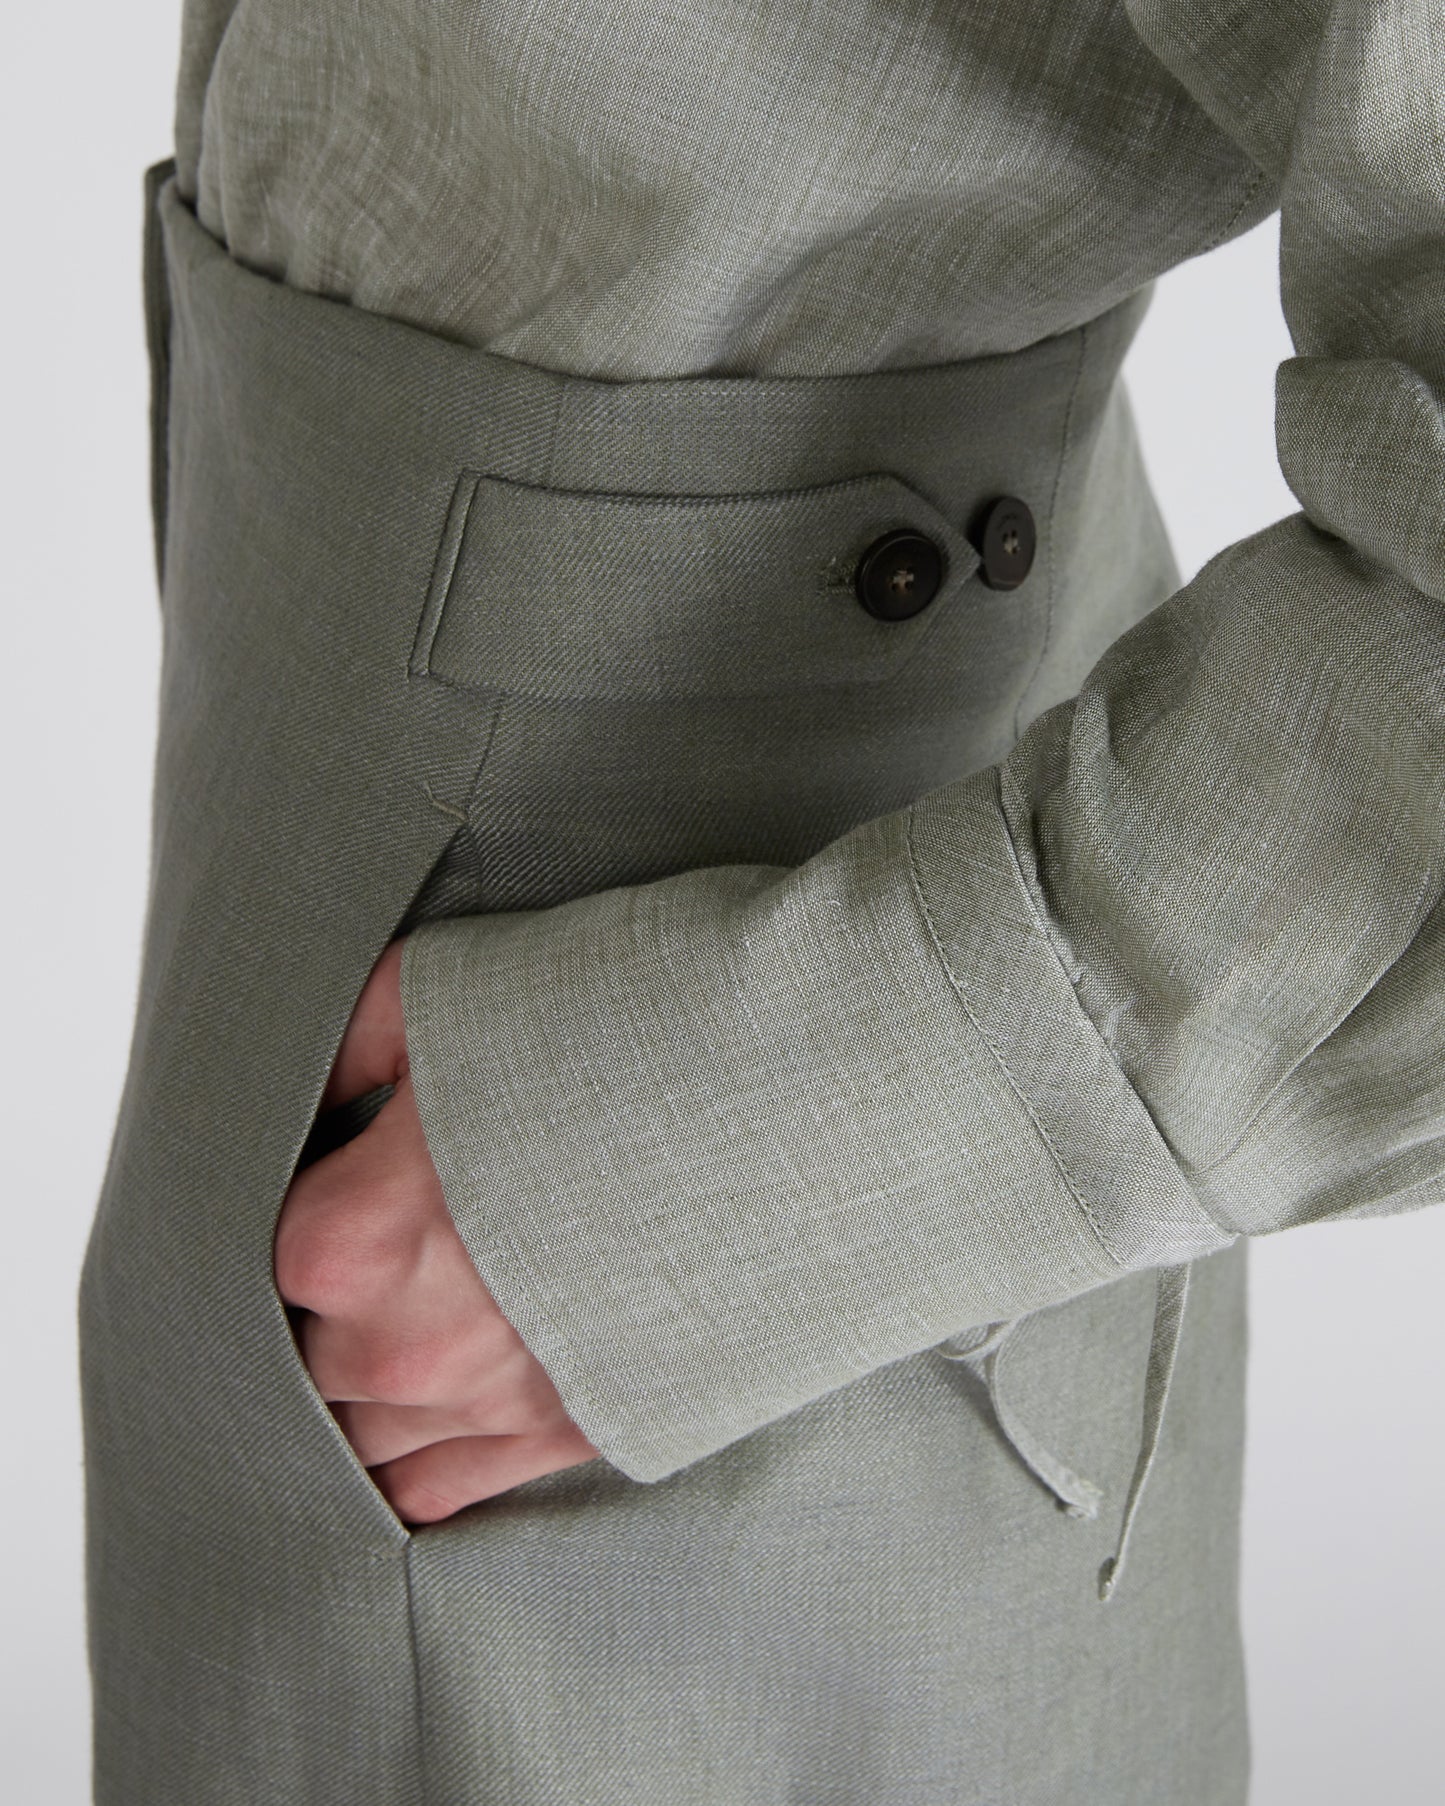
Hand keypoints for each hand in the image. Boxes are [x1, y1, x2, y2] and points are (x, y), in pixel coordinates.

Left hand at [274, 938, 599, 1523]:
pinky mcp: (574, 1434)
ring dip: (371, 1384)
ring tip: (417, 1314)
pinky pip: (442, 1493)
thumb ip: (339, 1046)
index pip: (261, 1252)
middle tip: (396, 1231)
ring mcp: (494, 1404)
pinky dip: (417, 1462)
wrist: (803, 1093)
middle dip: (335, 1298)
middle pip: (308, 1354)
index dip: (306, 1200)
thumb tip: (297, 1093)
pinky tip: (430, 1413)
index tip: (348, 1167)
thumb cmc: (626, 1030)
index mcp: (357, 1237)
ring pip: (363, 1438)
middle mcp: (408, 1346)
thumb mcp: (445, 989)